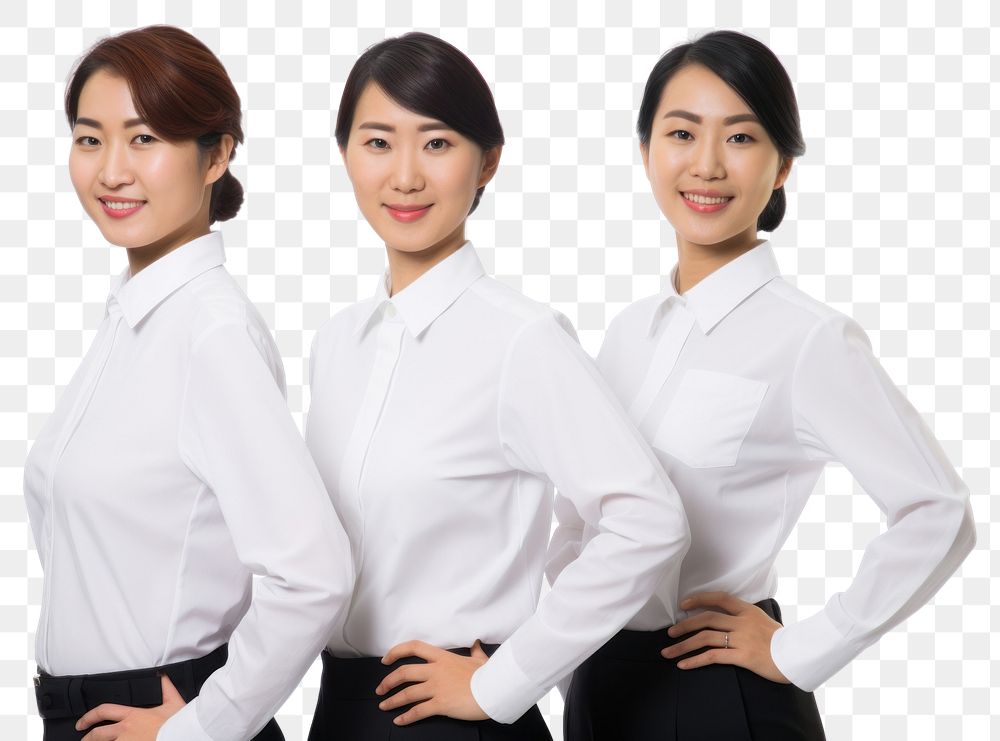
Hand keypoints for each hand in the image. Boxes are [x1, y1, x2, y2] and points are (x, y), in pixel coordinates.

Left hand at [77, 674, 185, 739]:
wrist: (184, 734)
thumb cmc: (178, 722)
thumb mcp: (173, 701)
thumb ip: (165, 686)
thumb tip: (160, 674)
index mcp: (133, 715)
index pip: (104, 711)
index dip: (89, 716)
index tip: (82, 723)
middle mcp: (126, 730)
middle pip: (98, 735)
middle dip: (87, 739)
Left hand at [376, 639, 489, 725]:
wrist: (495, 689)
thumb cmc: (489, 675)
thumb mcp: (481, 660)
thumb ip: (475, 651)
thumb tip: (476, 643)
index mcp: (443, 657)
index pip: (414, 647)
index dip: (396, 652)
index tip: (386, 660)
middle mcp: (436, 670)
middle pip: (404, 673)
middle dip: (388, 681)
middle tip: (380, 689)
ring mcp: (437, 687)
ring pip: (407, 693)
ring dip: (392, 700)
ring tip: (383, 706)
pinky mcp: (440, 703)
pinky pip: (418, 711)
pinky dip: (406, 717)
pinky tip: (398, 721)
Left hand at [661, 592, 789, 683]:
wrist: (799, 657)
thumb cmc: (782, 641)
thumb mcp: (764, 621)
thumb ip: (745, 617)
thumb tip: (726, 617)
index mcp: (748, 610)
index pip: (720, 598)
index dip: (699, 599)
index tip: (683, 604)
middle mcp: (743, 622)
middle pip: (707, 618)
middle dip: (685, 625)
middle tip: (670, 632)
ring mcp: (742, 639)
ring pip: (705, 638)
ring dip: (683, 645)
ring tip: (668, 651)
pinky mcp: (743, 656)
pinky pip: (713, 656)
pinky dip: (695, 660)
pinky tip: (683, 665)